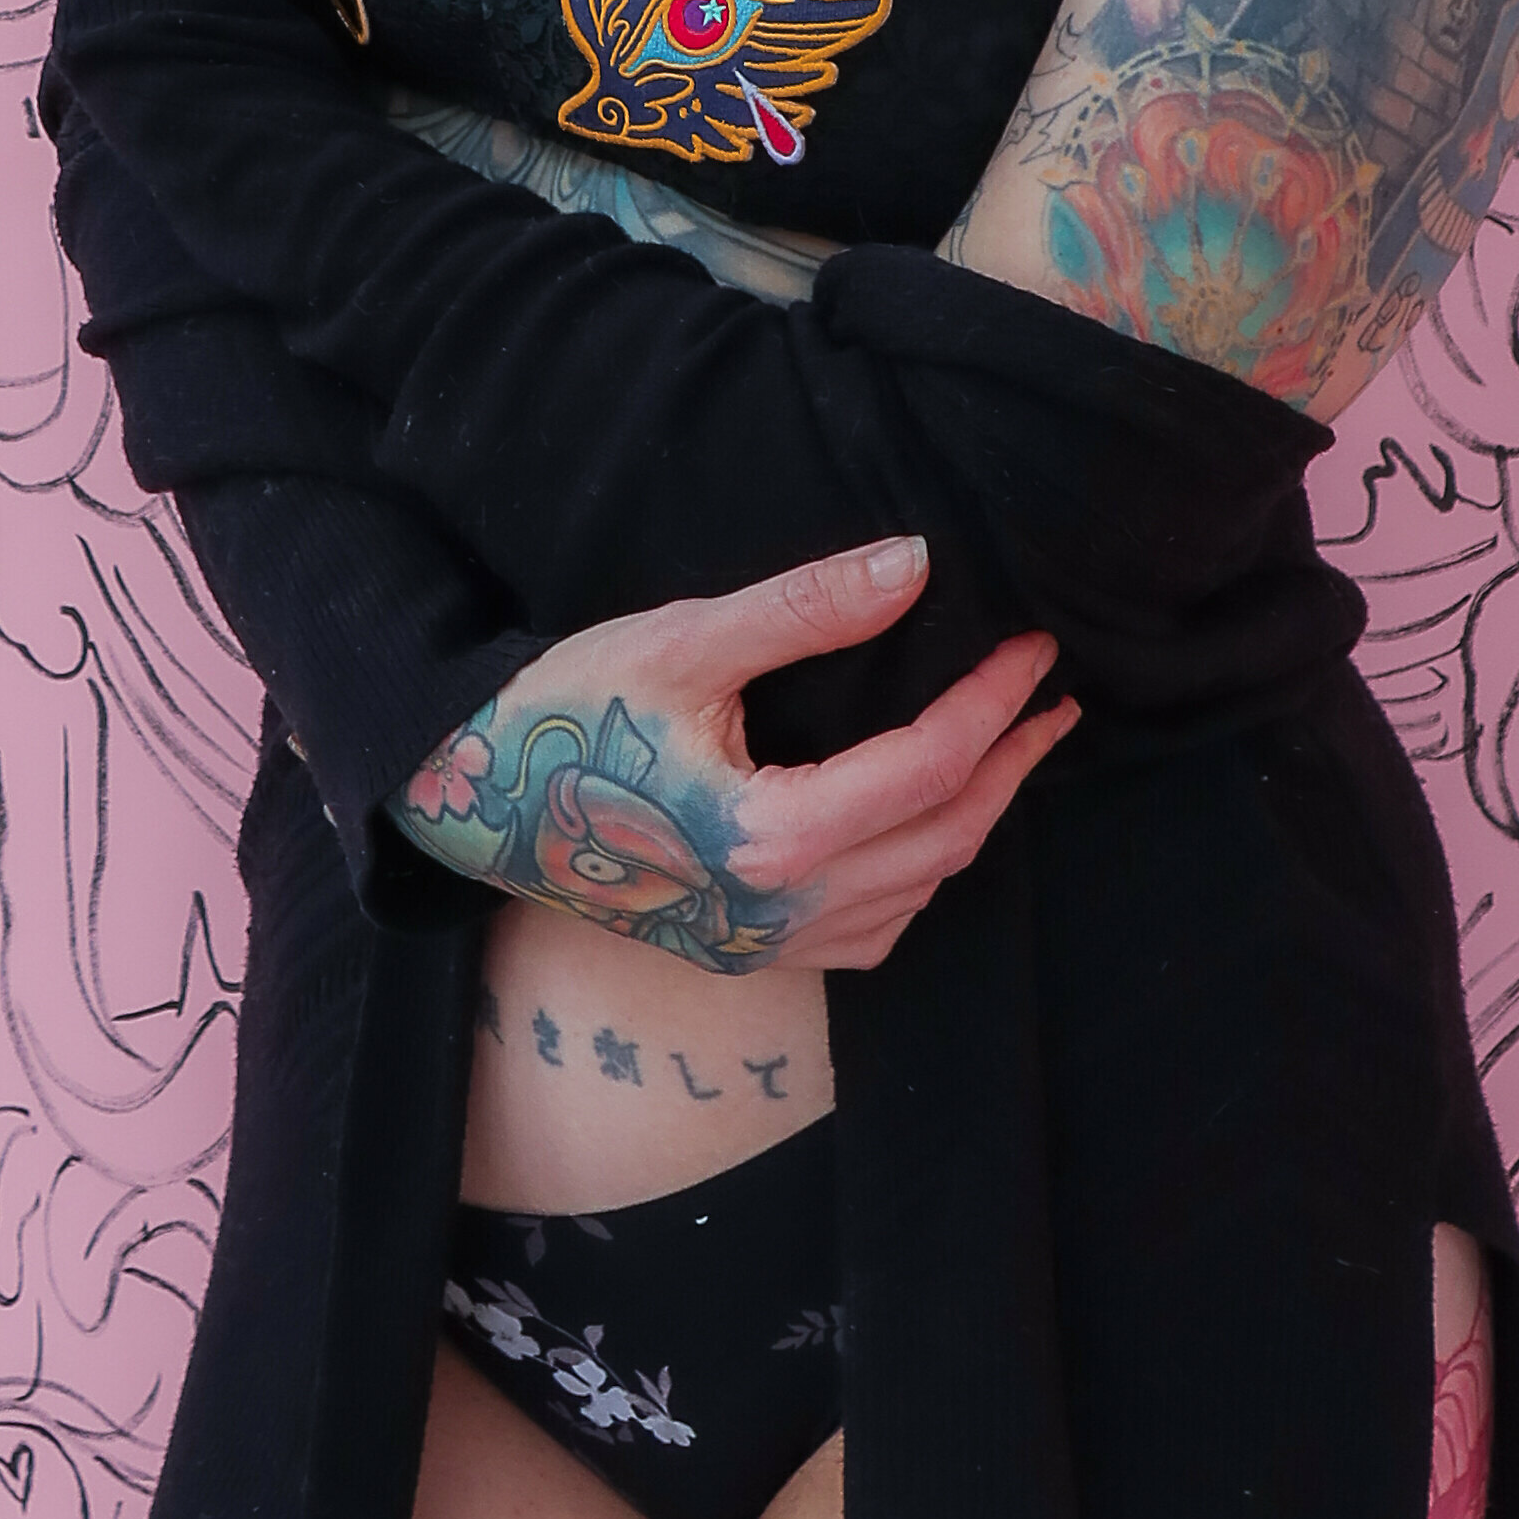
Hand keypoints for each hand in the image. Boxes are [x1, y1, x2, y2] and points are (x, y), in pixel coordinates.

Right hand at [382, 538, 1077, 972]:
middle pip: (946, 839)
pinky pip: (869, 934)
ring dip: (974, 823)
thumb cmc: (564, 710)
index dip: (995, 701)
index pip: (930, 765)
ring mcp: (761, 944)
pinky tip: (923, 831)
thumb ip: (805, 608)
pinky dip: (918, 880)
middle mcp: (778, 908)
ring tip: (1009, 753)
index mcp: (771, 835)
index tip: (1035, 649)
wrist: (465, 796)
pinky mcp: (741, 953)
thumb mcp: (682, 640)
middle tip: (1052, 700)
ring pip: (917, 895)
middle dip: (1012, 766)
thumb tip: (917, 565)